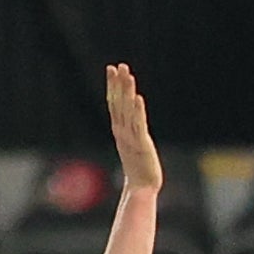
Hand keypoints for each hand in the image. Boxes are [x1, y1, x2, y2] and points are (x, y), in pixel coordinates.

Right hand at [107, 63, 161, 193]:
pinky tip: (138, 98)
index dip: (112, 86)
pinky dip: (137, 111)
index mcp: (119, 130)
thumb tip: (130, 123)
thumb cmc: (139, 169)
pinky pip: (138, 124)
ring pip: (127, 110)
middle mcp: (122, 131)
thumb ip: (130, 134)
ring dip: (127, 92)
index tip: (112, 69)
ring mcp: (131, 137)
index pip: (113, 103)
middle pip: (118, 103)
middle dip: (118, 84)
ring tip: (128, 75)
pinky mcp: (141, 144)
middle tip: (118, 66)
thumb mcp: (132, 146)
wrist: (141, 188)